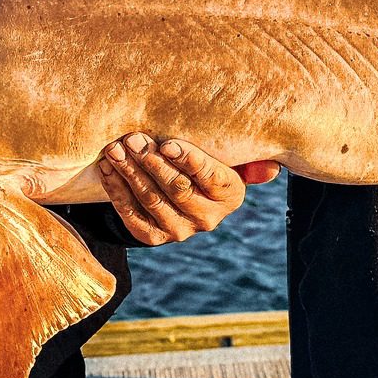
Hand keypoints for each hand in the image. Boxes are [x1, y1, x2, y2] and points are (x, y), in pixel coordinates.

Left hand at [96, 133, 278, 245]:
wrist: (183, 197)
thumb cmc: (207, 164)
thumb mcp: (230, 159)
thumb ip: (249, 160)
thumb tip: (271, 169)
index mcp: (230, 194)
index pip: (210, 176)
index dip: (188, 160)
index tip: (166, 142)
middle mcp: (208, 218)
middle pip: (177, 189)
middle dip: (152, 162)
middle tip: (132, 139)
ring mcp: (180, 231)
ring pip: (151, 200)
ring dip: (130, 173)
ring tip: (115, 149)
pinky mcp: (153, 237)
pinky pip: (132, 215)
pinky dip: (116, 190)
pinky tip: (106, 168)